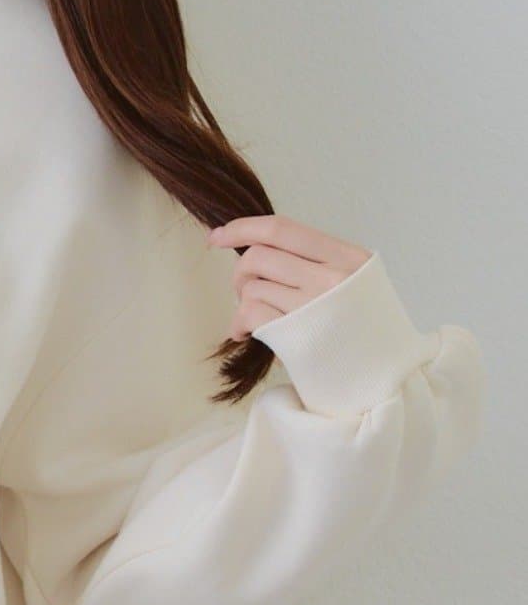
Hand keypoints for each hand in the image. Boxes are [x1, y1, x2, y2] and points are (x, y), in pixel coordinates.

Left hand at [206, 214, 371, 342]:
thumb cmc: (365, 331)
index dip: (241, 228)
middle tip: (244, 291)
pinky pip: (250, 315)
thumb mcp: (357, 281)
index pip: (282, 229)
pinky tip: (245, 333)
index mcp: (348, 256)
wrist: (388, 376)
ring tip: (253, 318)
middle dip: (240, 273)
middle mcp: (332, 277)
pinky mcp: (297, 336)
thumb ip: (319, 261)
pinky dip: (239, 324)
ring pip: (252, 288)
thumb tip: (260, 248)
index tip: (216, 236)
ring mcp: (314, 306)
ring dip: (241, 303)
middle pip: (258, 256)